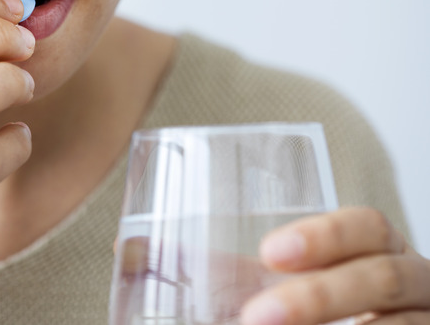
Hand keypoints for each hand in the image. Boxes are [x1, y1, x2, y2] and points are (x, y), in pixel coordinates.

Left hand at [241, 207, 429, 323]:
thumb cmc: (333, 313)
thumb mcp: (292, 289)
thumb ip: (234, 276)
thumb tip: (143, 252)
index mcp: (382, 254)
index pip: (369, 228)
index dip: (326, 236)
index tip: (270, 253)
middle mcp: (418, 288)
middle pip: (382, 278)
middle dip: (319, 297)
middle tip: (257, 317)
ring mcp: (427, 323)